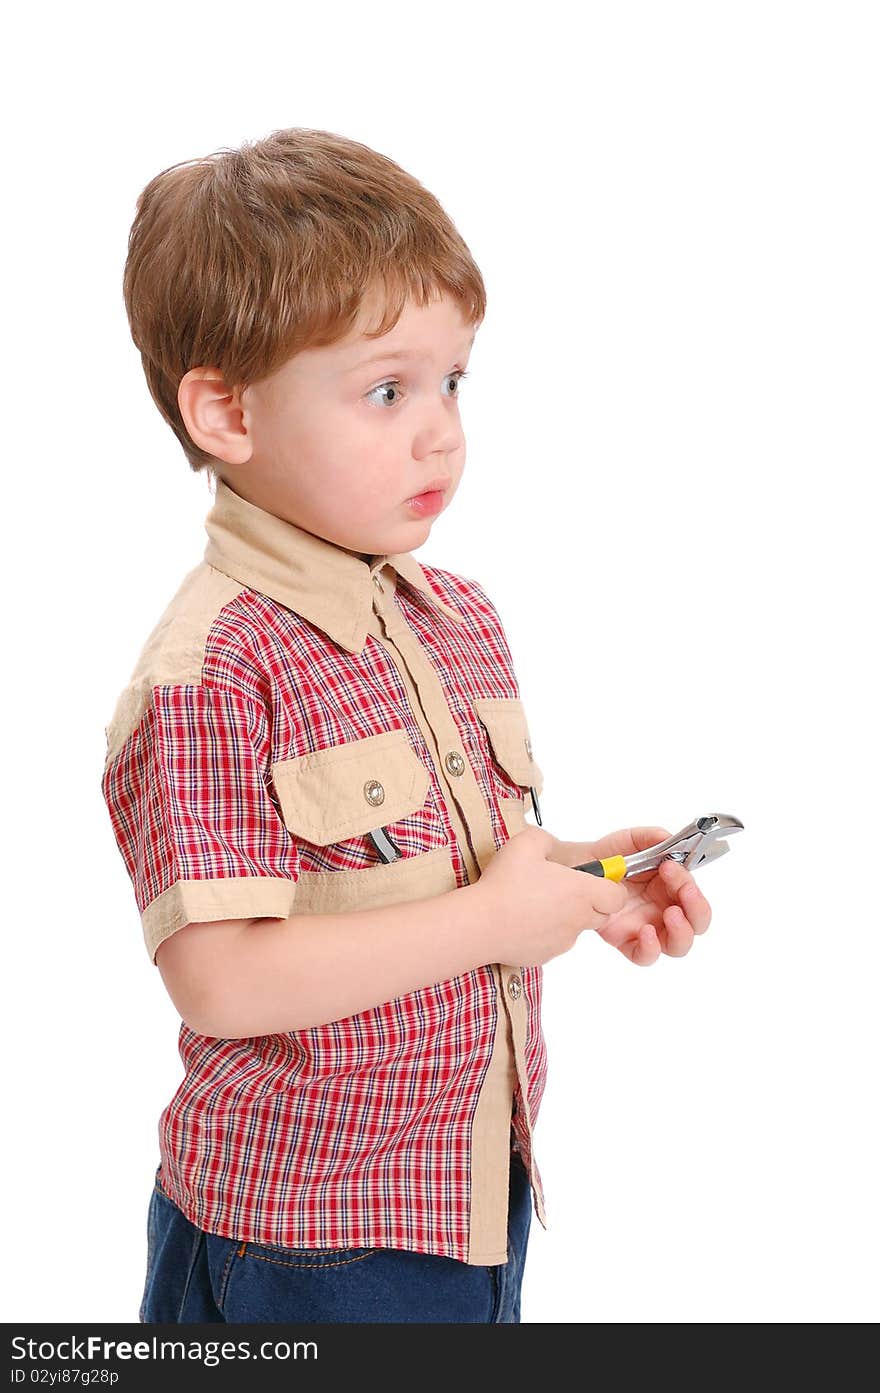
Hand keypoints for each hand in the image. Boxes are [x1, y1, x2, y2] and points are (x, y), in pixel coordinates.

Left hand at [588, 826, 712, 965]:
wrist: (581, 866)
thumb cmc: (610, 855)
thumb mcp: (631, 840)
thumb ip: (651, 837)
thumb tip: (670, 839)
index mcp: (671, 887)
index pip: (693, 892)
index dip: (689, 883)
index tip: (671, 867)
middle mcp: (665, 909)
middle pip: (697, 922)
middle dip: (697, 908)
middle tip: (685, 892)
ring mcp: (648, 927)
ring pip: (678, 944)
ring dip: (682, 932)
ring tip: (671, 915)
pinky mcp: (628, 941)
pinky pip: (645, 956)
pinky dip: (651, 949)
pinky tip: (646, 932)